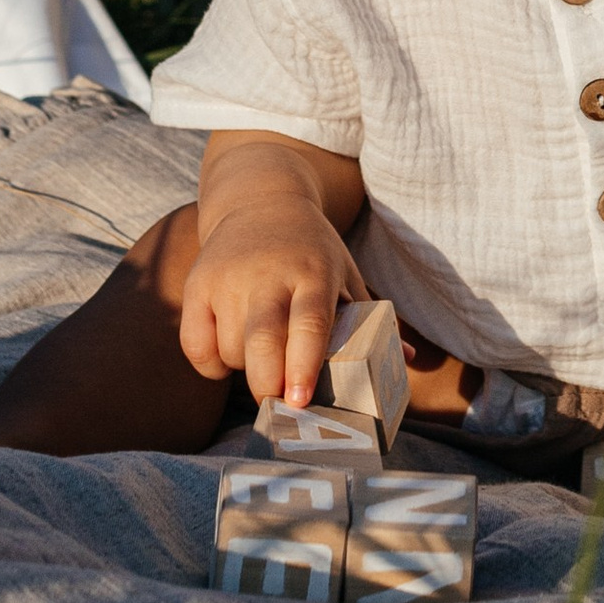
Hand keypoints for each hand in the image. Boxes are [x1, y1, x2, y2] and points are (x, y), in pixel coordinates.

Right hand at [177, 205, 361, 408]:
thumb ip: (370, 319)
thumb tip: (406, 361)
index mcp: (314, 272)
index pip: (309, 322)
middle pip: (262, 340)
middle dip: (267, 382)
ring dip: (246, 369)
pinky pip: (196, 346)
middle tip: (279, 402)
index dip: (304, 363)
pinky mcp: (198, 285)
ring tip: (264, 355)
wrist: (260, 201)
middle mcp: (268, 274)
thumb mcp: (345, 273)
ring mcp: (228, 278)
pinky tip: (230, 351)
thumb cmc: (311, 252)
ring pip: (230, 349)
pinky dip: (212, 363)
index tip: (301, 399)